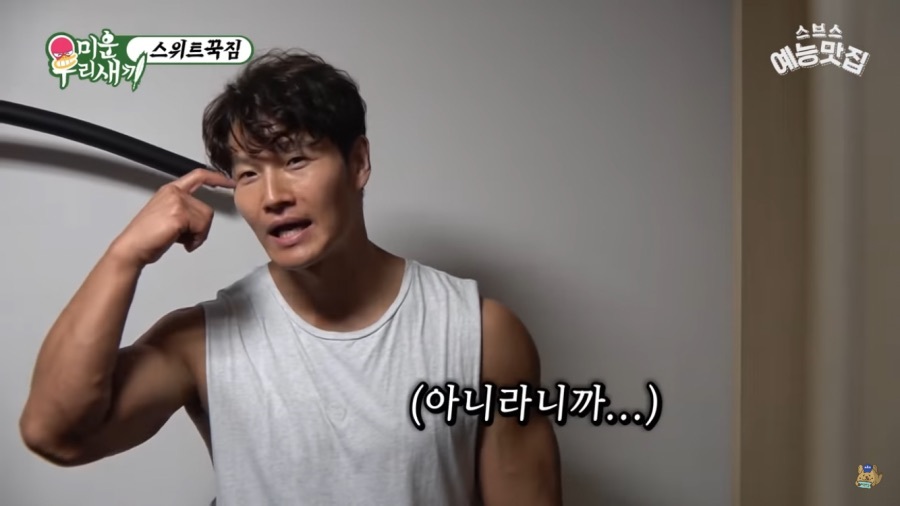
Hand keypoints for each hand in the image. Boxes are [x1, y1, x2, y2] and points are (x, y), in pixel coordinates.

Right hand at [109, 168, 233, 267]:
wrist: (132, 247)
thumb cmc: (148, 237)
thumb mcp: (167, 215)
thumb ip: (183, 210)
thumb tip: (201, 219)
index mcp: (171, 190)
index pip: (198, 176)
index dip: (217, 178)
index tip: (231, 182)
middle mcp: (174, 192)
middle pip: (207, 209)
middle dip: (202, 228)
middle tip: (187, 239)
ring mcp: (177, 202)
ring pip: (206, 219)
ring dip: (198, 235)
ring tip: (182, 241)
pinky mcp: (179, 215)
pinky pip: (201, 228)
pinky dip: (195, 240)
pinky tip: (183, 245)